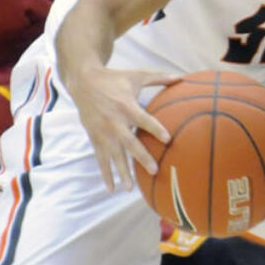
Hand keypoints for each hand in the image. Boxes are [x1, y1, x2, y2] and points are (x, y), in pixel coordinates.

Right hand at [70, 64, 178, 191]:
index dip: (155, 128)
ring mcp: (103, 132)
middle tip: (154, 170)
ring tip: (130, 189)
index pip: (143, 119)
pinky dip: (105, 173)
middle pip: (129, 142)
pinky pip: (100, 159)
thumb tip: (181, 78)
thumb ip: (158, 78)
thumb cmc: (114, 78)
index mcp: (126, 105)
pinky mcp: (94, 138)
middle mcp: (114, 121)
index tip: (168, 139)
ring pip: (113, 155)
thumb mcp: (135, 75)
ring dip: (122, 172)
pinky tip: (111, 188)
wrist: (83, 82)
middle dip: (141, 157)